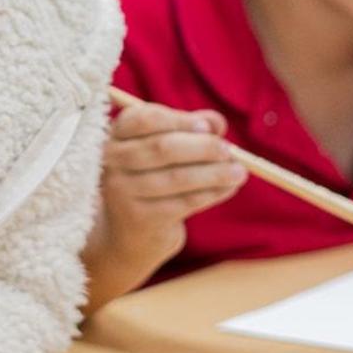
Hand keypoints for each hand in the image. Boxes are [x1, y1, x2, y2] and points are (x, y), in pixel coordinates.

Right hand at [92, 104, 245, 265]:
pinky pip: (184, 202)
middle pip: (161, 148)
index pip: (144, 119)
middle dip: (203, 148)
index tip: (208, 127)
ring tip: (240, 172)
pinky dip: (212, 193)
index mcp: (117, 134)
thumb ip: (191, 129)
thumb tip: (217, 123)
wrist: (130, 233)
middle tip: (229, 150)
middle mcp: (112, 161)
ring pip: (177, 177)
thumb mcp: (167, 148)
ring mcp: (122, 192)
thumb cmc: (154, 177)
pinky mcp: (140, 218)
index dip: (179, 120)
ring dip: (214, 174)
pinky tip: (228, 188)